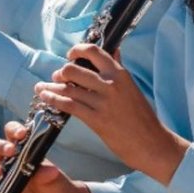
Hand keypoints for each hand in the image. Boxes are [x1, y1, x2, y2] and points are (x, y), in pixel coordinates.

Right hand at [0, 120, 96, 192]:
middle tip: (10, 152)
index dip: (13, 130)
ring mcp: (1, 176)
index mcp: (22, 148)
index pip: (11, 132)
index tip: (21, 134)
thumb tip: (48, 171)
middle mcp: (8, 160)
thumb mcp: (55, 178)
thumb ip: (49, 174)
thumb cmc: (57, 185)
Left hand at [34, 43, 187, 185]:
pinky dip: (54, 100)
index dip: (77, 50)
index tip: (70, 55)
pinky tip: (46, 99)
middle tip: (57, 77)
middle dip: (61, 72)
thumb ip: (120, 68)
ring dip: (51, 87)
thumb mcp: (132, 87)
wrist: (152, 143)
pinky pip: (69, 105)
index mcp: (120, 74)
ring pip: (68, 88)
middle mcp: (111, 84)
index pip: (94, 52)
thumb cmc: (143, 117)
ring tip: (42, 88)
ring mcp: (103, 102)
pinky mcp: (97, 119)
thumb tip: (115, 49)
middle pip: (75, 69)